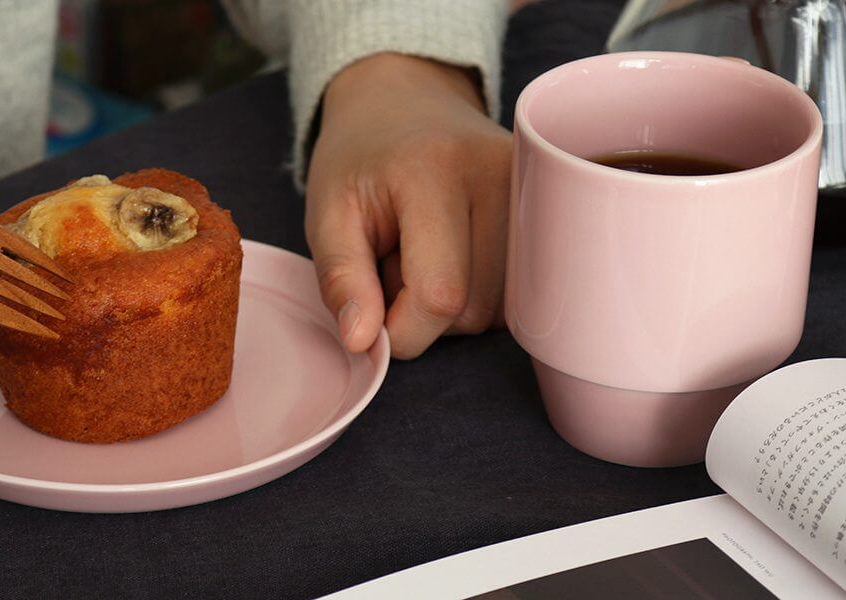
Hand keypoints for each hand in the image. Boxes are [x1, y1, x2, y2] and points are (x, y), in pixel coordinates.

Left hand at [306, 53, 511, 358]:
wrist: (404, 99)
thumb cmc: (360, 159)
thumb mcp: (327, 214)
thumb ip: (341, 280)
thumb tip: (363, 344)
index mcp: (435, 171)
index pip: (440, 295)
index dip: (402, 328)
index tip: (371, 311)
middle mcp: (501, 177)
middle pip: (473, 310)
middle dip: (423, 312)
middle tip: (395, 262)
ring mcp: (536, 191)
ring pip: (500, 308)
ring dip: (454, 305)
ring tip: (426, 253)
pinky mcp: (553, 206)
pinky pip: (520, 291)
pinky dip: (482, 291)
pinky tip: (459, 253)